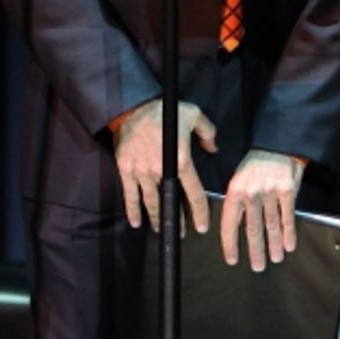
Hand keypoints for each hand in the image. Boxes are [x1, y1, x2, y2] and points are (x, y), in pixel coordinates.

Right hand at [113, 99, 217, 234]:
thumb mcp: (194, 114)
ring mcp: (142, 171)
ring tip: (160, 229)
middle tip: (181, 233)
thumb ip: (208, 132)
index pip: (194, 192)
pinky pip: (129, 194)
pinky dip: (132, 209)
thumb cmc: (165, 110)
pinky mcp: (126, 168)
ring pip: (150, 201)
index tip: (202, 226)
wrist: (133, 106)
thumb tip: (213, 149)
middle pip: (170, 202)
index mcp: (181, 160)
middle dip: (176, 220)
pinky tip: (136, 222)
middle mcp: (161, 170)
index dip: (200, 212)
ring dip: (156, 218)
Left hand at [220, 150, 304, 271]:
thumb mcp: (239, 178)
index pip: (230, 223)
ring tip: (274, 258)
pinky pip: (288, 216)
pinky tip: (289, 244)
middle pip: (253, 229)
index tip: (233, 259)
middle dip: (255, 251)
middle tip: (257, 266)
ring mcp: (270, 192)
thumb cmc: (256, 162)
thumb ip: (238, 201)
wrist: (276, 143)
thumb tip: (236, 227)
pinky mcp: (288, 190)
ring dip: (273, 245)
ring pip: (271, 225)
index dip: (231, 244)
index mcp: (235, 190)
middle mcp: (252, 193)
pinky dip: (289, 232)